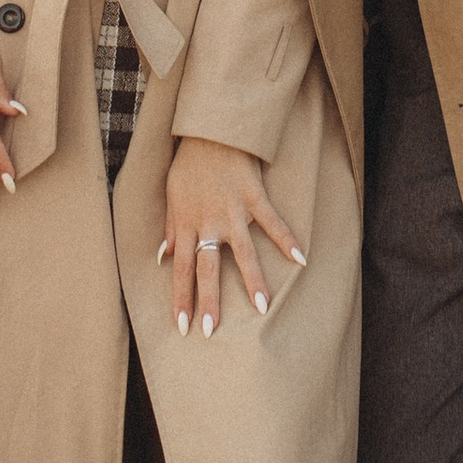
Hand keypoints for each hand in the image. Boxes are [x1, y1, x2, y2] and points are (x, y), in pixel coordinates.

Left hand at [161, 135, 306, 335]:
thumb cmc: (189, 165)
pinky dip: (287, 240)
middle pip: (207, 269)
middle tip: (211, 331)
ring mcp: (232, 211)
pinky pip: (272, 222)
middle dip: (209, 302)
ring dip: (252, 281)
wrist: (210, 131)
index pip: (181, 270)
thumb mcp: (172, 195)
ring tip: (262, 308)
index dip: (181, 298)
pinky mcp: (254, 197)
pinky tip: (301, 260)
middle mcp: (208, 223)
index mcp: (186, 225)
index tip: (182, 326)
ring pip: (242, 253)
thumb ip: (170, 228)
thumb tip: (162, 256)